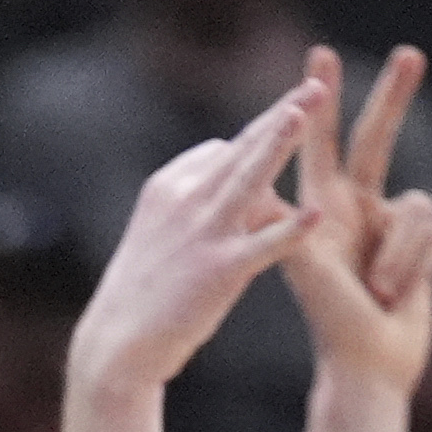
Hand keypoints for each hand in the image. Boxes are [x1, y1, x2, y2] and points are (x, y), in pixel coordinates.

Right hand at [69, 80, 320, 394]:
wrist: (114, 347)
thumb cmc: (140, 296)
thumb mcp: (158, 235)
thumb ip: (191, 207)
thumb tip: (225, 192)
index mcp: (168, 186)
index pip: (220, 151)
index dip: (256, 144)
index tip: (288, 125)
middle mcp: (184, 199)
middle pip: (241, 147)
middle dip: (282, 113)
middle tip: (317, 84)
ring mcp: (202, 233)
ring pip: (249, 177)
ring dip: (280, 141)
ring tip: (309, 108)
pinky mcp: (217, 271)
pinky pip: (261, 245)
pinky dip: (290, 229)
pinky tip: (317, 214)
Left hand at [281, 45, 431, 398]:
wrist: (367, 366)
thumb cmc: (330, 322)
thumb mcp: (305, 268)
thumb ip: (285, 224)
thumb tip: (251, 187)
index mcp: (322, 205)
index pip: (321, 141)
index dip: (322, 100)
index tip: (319, 54)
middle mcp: (358, 206)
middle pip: (380, 139)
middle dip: (394, 97)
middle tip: (409, 52)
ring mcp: (392, 224)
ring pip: (418, 206)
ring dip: (401, 256)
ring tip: (378, 292)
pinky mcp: (424, 245)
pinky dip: (419, 267)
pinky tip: (401, 294)